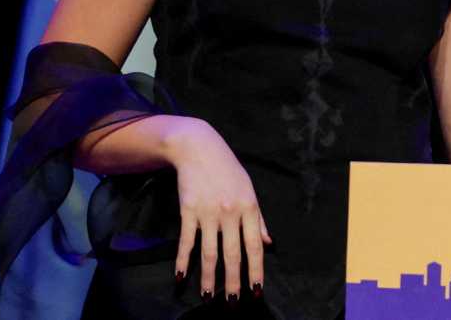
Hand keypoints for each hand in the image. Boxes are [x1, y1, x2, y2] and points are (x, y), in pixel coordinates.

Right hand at [164, 118, 271, 301]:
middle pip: (233, 254)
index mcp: (249, 208)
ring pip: (209, 253)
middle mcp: (230, 213)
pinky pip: (187, 241)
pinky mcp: (188, 211)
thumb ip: (259, 218)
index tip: (256, 290)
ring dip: (209, 278)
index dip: (256, 270)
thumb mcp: (249, 190)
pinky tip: (182, 277)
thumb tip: (269, 243)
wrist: (199, 148)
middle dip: (234, 281)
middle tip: (233, 302)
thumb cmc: (228, 170)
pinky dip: (183, 260)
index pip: (255, 246)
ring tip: (209, 297)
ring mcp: (208, 213)